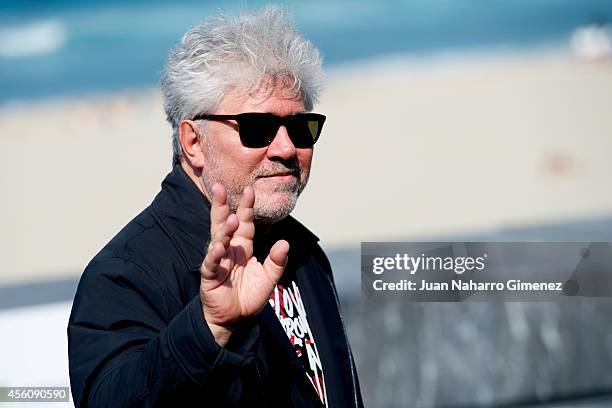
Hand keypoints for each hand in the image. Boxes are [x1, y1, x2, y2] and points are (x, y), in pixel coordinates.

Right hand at [199, 183, 288, 345]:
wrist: (236, 320)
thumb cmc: (249, 297)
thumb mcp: (269, 278)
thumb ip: (277, 261)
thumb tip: (285, 244)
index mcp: (243, 247)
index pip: (244, 222)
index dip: (246, 207)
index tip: (249, 189)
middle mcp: (229, 250)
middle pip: (224, 223)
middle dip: (221, 206)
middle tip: (219, 187)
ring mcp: (218, 261)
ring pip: (217, 240)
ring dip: (223, 229)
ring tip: (229, 218)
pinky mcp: (209, 276)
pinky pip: (211, 263)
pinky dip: (214, 254)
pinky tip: (219, 246)